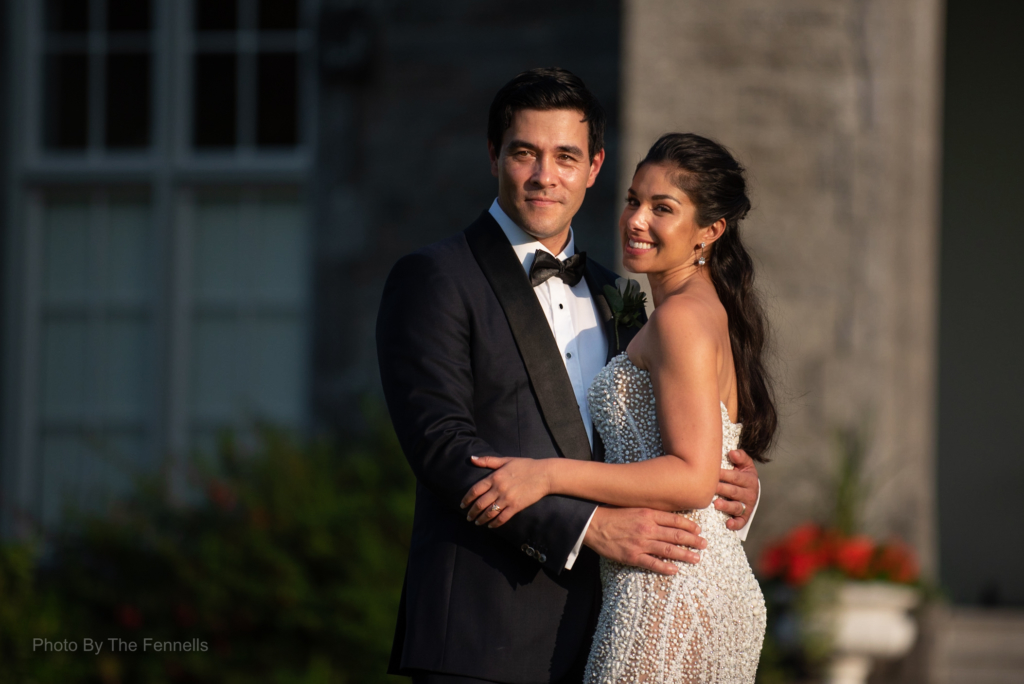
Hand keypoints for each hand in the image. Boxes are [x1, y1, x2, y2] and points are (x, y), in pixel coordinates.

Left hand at [460, 456, 551, 527]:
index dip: (467, 499)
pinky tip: (490, 525)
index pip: (475, 490)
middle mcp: (499, 489)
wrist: (544, 474)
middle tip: (468, 517)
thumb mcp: (505, 460)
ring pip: (489, 513)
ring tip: (477, 522)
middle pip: (480, 504)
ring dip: (481, 519)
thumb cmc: (525, 465)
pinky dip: (494, 523)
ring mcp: (507, 499)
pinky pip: (502, 518)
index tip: (462, 505)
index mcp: (495, 477)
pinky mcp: (516, 506)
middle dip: (472, 512)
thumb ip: (487, 461)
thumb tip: (471, 459)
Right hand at [583, 507, 705, 574]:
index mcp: (648, 514)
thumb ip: (651, 512)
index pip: (675, 520)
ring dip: (685, 555)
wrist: (594, 525)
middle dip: (693, 540)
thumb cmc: (614, 515)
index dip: (689, 526)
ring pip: (668, 550)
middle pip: (676, 535)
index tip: (698, 530)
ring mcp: (641, 543)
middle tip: (704, 545)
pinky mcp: (632, 556)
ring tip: (697, 558)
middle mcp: (647, 528)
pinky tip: (675, 570)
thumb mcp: (634, 507)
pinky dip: (665, 567)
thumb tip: (668, 516)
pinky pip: (652, 563)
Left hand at [713, 449, 758, 530]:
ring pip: (737, 507)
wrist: (750, 488)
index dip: (724, 474)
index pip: (736, 477)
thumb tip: (732, 453)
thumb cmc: (742, 474)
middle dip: (722, 489)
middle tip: (710, 488)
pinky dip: (735, 523)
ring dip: (727, 506)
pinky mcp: (745, 516)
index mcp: (750, 479)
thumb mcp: (744, 463)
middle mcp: (750, 493)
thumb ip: (740, 456)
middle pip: (734, 492)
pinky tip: (728, 524)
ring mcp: (747, 506)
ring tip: (716, 504)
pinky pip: (741, 521)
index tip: (713, 472)